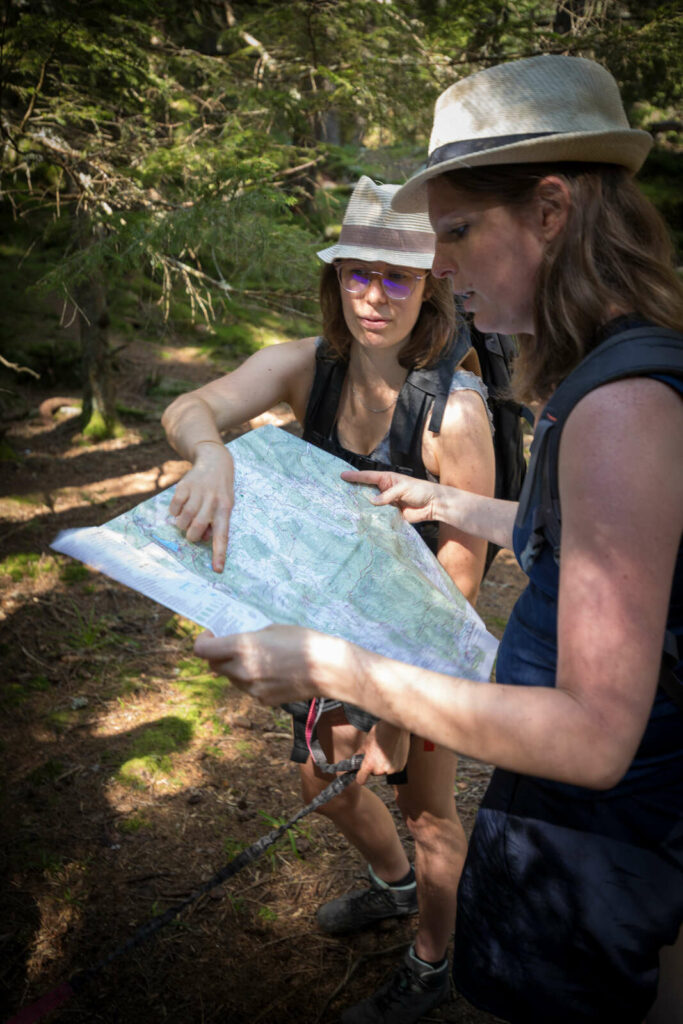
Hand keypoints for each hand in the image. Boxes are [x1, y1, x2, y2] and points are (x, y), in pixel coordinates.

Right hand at [169, 444, 234, 571]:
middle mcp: (212, 500)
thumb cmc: (221, 491)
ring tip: (186, 520)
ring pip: (184, 519)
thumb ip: (216, 522)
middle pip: (197, 528)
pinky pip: (174, 507)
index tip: (217, 570)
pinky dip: (174, 512)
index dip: (219, 553)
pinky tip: (180, 507)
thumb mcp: (225, 506)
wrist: (215, 461)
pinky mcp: (184, 486)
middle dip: (192, 536)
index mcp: (226, 509)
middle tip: (192, 532)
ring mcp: (198, 492)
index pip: (223, 535)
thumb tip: (204, 537)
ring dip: (182, 525)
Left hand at [194, 624, 347, 704]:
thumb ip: (249, 637)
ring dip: (235, 668)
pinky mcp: (263, 700)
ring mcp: (252, 689)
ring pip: (231, 679)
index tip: (211, 635)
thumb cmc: (304, 641)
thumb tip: (237, 642)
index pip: (202, 650)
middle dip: (218, 655)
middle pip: (214, 666)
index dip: (202, 641)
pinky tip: (273, 672)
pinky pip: (248, 689)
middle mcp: (241, 670)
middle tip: (232, 646)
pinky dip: (252, 680)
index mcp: (242, 647)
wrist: (329, 669)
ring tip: (258, 658)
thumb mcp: (272, 629)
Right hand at [341, 469, 439, 523]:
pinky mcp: (390, 515)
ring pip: (370, 505)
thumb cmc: (420, 490)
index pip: (367, 477)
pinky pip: (378, 516)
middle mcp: (384, 490)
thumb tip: (372, 501)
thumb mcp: (403, 488)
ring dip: (362, 507)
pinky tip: (362, 520)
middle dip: (354, 491)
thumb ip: (388, 495)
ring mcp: (386, 503)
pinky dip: (372, 518)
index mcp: (386, 479)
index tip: (342, 475)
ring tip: (347, 508)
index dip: (355, 476)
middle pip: (366, 491)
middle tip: (340, 493)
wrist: (433, 505)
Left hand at [355, 722, 409, 784]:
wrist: (395, 727)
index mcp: (370, 764)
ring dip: (384, 764)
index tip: (361, 773)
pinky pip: (393, 768)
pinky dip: (392, 763)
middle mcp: (381, 770)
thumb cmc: (379, 733)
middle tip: (376, 753)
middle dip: (374, 765)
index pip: (361, 779)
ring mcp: (392, 769)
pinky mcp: (400, 767)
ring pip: (384, 770)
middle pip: (374, 773)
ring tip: (385, 751)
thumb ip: (359, 755)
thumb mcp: (365, 744)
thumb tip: (354, 761)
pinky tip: (392, 752)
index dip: (360, 776)